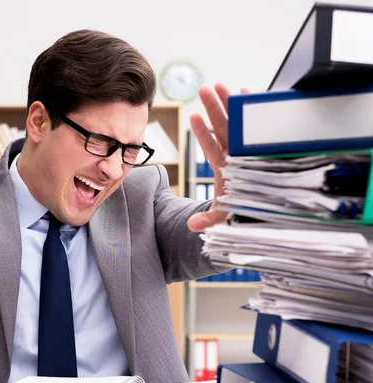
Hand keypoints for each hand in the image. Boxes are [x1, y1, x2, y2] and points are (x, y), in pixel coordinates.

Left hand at [187, 83, 248, 231]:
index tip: (192, 117)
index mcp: (225, 168)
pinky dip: (253, 110)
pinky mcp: (262, 147)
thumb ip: (209, 219)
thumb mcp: (225, 216)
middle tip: (202, 89)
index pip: (210, 148)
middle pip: (221, 128)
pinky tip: (248, 92)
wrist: (260, 208)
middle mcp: (235, 155)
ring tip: (219, 85)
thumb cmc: (241, 208)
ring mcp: (248, 148)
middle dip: (213, 108)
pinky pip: (256, 125)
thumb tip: (192, 226)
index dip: (202, 133)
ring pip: (236, 123)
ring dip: (229, 103)